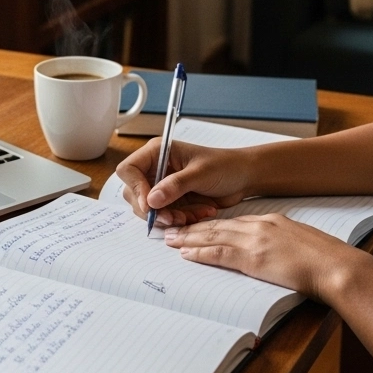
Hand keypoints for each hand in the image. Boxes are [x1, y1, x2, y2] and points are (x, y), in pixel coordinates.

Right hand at [115, 139, 253, 225]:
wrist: (243, 178)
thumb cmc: (225, 166)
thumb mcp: (200, 174)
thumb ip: (175, 186)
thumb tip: (151, 200)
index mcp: (157, 152)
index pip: (129, 170)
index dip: (136, 189)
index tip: (151, 205)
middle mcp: (155, 169)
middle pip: (135, 194)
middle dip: (154, 210)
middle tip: (174, 217)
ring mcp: (162, 186)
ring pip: (150, 210)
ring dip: (170, 217)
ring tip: (192, 215)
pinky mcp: (171, 201)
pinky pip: (165, 217)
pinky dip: (180, 220)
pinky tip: (200, 213)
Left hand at [162, 214, 361, 298]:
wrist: (336, 266)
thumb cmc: (325, 261)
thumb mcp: (300, 243)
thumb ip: (282, 244)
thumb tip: (273, 254)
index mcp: (272, 221)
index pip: (234, 222)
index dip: (212, 224)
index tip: (197, 226)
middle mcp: (260, 226)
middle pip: (218, 226)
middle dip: (193, 228)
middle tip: (172, 229)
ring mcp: (255, 240)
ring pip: (212, 236)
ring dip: (188, 239)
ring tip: (170, 240)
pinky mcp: (253, 257)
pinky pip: (219, 253)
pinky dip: (199, 253)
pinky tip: (186, 254)